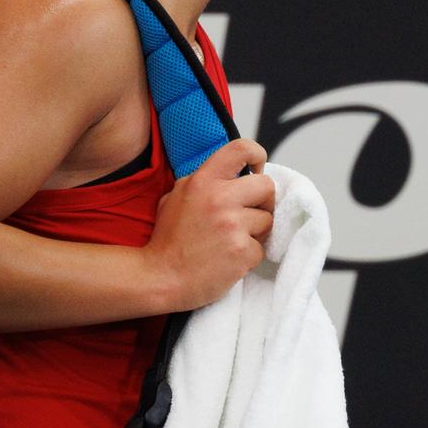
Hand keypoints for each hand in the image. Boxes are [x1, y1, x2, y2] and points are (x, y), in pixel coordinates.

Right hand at [145, 139, 274, 310]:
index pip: (241, 149)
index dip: (257, 155)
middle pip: (267, 186)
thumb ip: (204, 183)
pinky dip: (248, 256)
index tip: (257, 170)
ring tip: (231, 242)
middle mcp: (220, 198)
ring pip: (267, 220)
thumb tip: (234, 177)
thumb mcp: (176, 197)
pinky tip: (228, 260)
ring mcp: (232, 225)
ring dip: (255, 233)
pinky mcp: (242, 251)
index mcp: (202, 181)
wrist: (160, 278)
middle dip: (263, 202)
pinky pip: (261, 249)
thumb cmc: (168, 241)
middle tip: (249, 215)